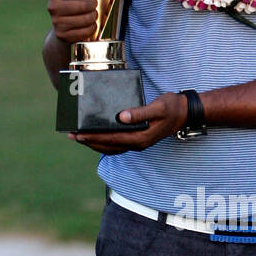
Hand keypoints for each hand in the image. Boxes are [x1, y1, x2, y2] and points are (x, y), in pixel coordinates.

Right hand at [47, 0, 97, 42]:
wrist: (61, 21)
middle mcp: (52, 5)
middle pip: (85, 5)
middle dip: (93, 3)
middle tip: (92, 2)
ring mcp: (56, 21)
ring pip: (87, 19)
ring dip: (93, 15)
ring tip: (91, 12)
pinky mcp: (62, 34)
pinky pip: (86, 31)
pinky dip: (91, 27)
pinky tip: (88, 23)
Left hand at [70, 92, 188, 153]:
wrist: (184, 113)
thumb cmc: (172, 107)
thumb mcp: (158, 107)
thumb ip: (140, 112)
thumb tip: (121, 117)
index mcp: (140, 138)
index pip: (112, 139)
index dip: (94, 137)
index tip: (79, 134)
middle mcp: (137, 143)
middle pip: (108, 146)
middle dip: (89, 141)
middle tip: (72, 136)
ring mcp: (137, 143)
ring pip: (111, 147)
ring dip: (94, 143)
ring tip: (79, 137)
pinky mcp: (137, 138)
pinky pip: (117, 144)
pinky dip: (104, 141)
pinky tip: (96, 136)